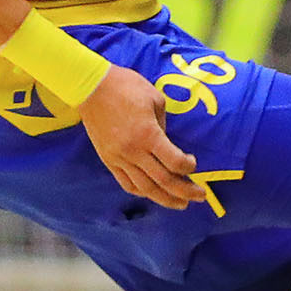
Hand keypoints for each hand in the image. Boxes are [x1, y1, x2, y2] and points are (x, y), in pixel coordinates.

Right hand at [76, 66, 203, 207]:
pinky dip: (142, 192)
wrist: (91, 87)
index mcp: (148, 135)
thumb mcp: (155, 100)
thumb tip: (167, 145)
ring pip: (145, 188)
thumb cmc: (126, 87)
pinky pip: (126, 183)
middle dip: (185, 191)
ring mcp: (119, 158)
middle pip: (163, 181)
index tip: (193, 163)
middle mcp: (133, 151)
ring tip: (180, 204)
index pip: (174, 162)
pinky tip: (153, 194)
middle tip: (199, 197)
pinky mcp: (108, 160)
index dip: (188, 167)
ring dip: (165, 199)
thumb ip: (163, 126)